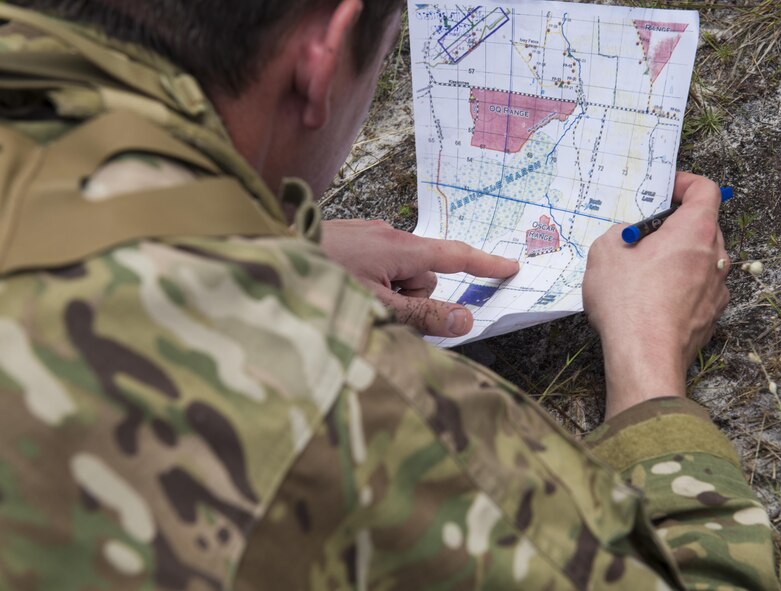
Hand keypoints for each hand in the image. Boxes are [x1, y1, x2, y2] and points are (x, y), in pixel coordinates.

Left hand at [322, 219, 518, 336]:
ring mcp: (365, 237)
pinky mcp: (348, 243)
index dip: (485, 264)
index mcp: (398, 248)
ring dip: (386, 298)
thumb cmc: (318, 281)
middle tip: (378, 315)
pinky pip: (377, 271)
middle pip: (422, 278)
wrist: (262, 258)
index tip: (511, 267)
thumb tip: (466, 322)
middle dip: (410, 302)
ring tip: (351, 304)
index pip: (455, 256)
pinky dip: (371, 288)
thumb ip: (422, 318)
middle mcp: (386, 235)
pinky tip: (342, 294)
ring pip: (397, 278)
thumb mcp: (374, 308)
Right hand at [583, 173, 729, 418]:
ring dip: (677, 257)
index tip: (664, 190)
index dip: (684, 183)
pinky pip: (699, 288)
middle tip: (644, 233)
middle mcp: (716, 258)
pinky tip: (653, 298)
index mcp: (695, 232)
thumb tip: (628, 238)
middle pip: (704, 225)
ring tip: (643, 269)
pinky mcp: (711, 316)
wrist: (644, 358)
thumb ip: (619, 234)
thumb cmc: (628, 303)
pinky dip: (680, 285)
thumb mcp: (605, 251)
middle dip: (675, 224)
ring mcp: (718, 290)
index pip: (706, 190)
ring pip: (702, 259)